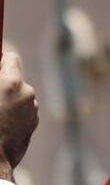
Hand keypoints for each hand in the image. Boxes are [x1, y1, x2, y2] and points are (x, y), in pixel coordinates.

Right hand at [0, 52, 38, 181]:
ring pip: (17, 96)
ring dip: (5, 99)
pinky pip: (20, 112)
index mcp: (11, 84)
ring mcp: (32, 111)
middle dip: (0, 83)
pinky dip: (10, 113)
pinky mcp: (32, 125)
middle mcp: (27, 94)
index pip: (10, 58)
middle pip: (13, 79)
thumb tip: (0, 64)